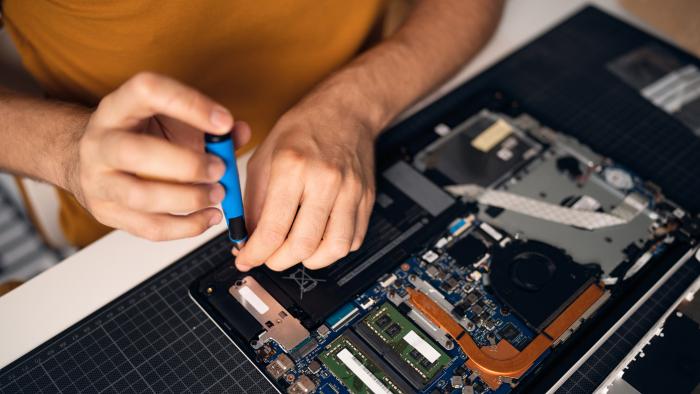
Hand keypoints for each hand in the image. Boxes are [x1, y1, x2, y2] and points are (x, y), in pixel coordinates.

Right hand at [68, 72, 250, 240]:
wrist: (92, 158)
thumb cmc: (140, 134)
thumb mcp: (170, 118)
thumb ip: (207, 125)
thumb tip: (240, 132)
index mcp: (117, 107)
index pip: (147, 91)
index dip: (189, 104)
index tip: (224, 122)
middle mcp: (100, 142)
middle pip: (135, 152)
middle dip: (186, 165)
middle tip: (220, 169)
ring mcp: (98, 180)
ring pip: (141, 196)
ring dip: (188, 199)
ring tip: (217, 195)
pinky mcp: (106, 213)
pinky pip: (149, 227)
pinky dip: (186, 227)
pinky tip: (208, 217)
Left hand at [234, 91, 376, 271]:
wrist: (346, 111)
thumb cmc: (304, 129)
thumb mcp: (264, 157)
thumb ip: (253, 202)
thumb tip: (246, 238)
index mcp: (292, 167)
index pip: (273, 229)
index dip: (255, 254)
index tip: (246, 259)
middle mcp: (325, 180)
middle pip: (303, 245)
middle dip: (278, 262)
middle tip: (269, 257)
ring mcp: (350, 191)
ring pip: (333, 250)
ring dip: (309, 261)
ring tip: (296, 252)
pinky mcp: (366, 199)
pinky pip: (353, 240)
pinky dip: (333, 250)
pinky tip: (320, 239)